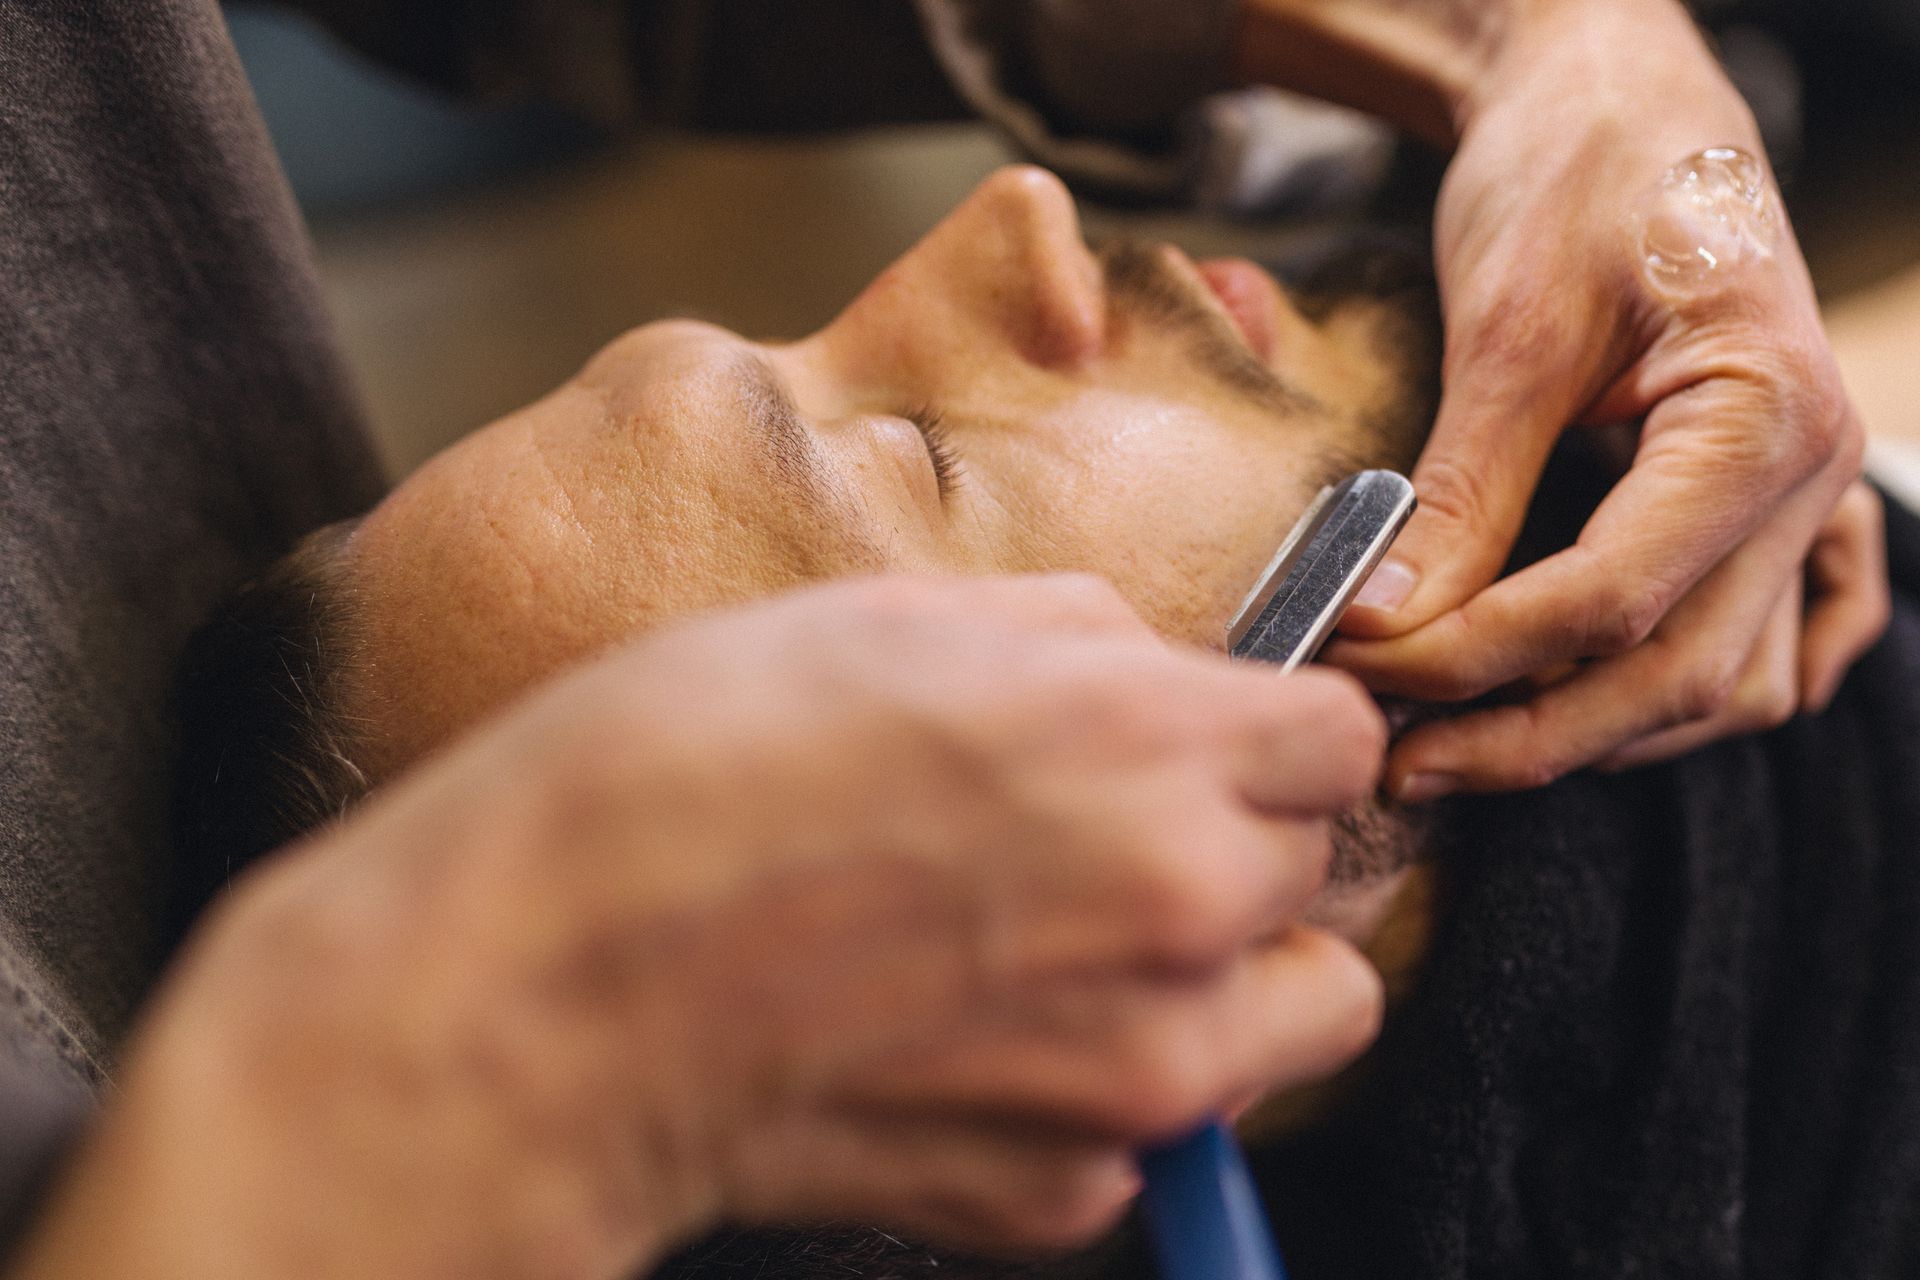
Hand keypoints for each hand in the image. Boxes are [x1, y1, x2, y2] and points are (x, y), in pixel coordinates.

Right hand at [17, 575, 1385, 1279]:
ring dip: (1228, 972)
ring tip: (1087, 943)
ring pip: (1296, 1015)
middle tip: (1107, 831)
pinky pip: (1161, 1125)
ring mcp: (1139, 1075)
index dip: (1276, 725)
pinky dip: (1104, 1084)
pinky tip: (975, 1034)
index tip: (1222, 734)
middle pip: (1317, 874)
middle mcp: (1180, 910)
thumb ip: (1073, 638)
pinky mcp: (1065, 1190)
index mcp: (1148, 740)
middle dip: (1235, 839)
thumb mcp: (887, 619)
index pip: (1343, 733)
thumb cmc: (686, 769)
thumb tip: (1150, 665)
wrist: (547, 983)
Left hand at [1320, 0, 1886, 796]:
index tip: (1362, 672)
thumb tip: (1384, 622)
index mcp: (1762, 416)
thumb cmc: (1575, 177)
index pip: (1613, 600)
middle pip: (1675, 675)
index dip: (1476, 659)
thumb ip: (1460, 488)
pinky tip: (1610, 723)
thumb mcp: (1508, 327)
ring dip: (1595, 735)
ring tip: (1463, 747)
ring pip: (1718, 685)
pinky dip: (1684, 700)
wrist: (1617, 98)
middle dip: (1527, 737)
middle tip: (1401, 766)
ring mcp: (1805, 500)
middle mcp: (1809, 477)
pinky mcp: (1763, 508)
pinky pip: (1765, 647)